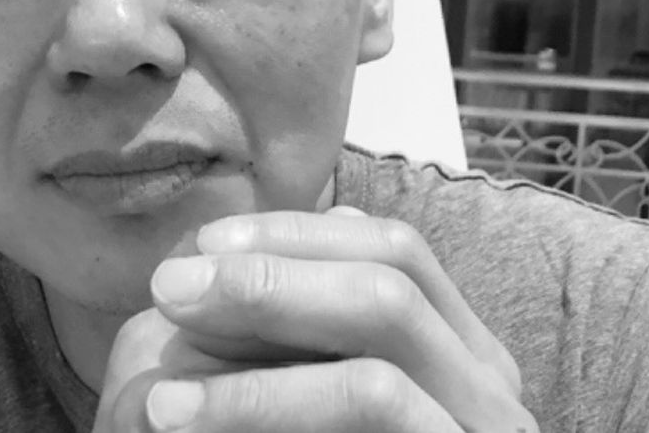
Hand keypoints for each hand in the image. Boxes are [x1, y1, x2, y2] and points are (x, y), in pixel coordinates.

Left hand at [92, 207, 537, 431]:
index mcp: (459, 350)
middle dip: (272, 271)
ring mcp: (479, 430)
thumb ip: (300, 322)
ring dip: (262, 334)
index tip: (203, 247)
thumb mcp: (298, 384)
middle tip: (169, 288)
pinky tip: (175, 414)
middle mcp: (490, 387)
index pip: (393, 248)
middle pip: (394, 275)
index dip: (295, 234)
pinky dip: (264, 400)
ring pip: (383, 335)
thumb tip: (269, 237)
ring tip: (159, 366)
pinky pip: (371, 400)